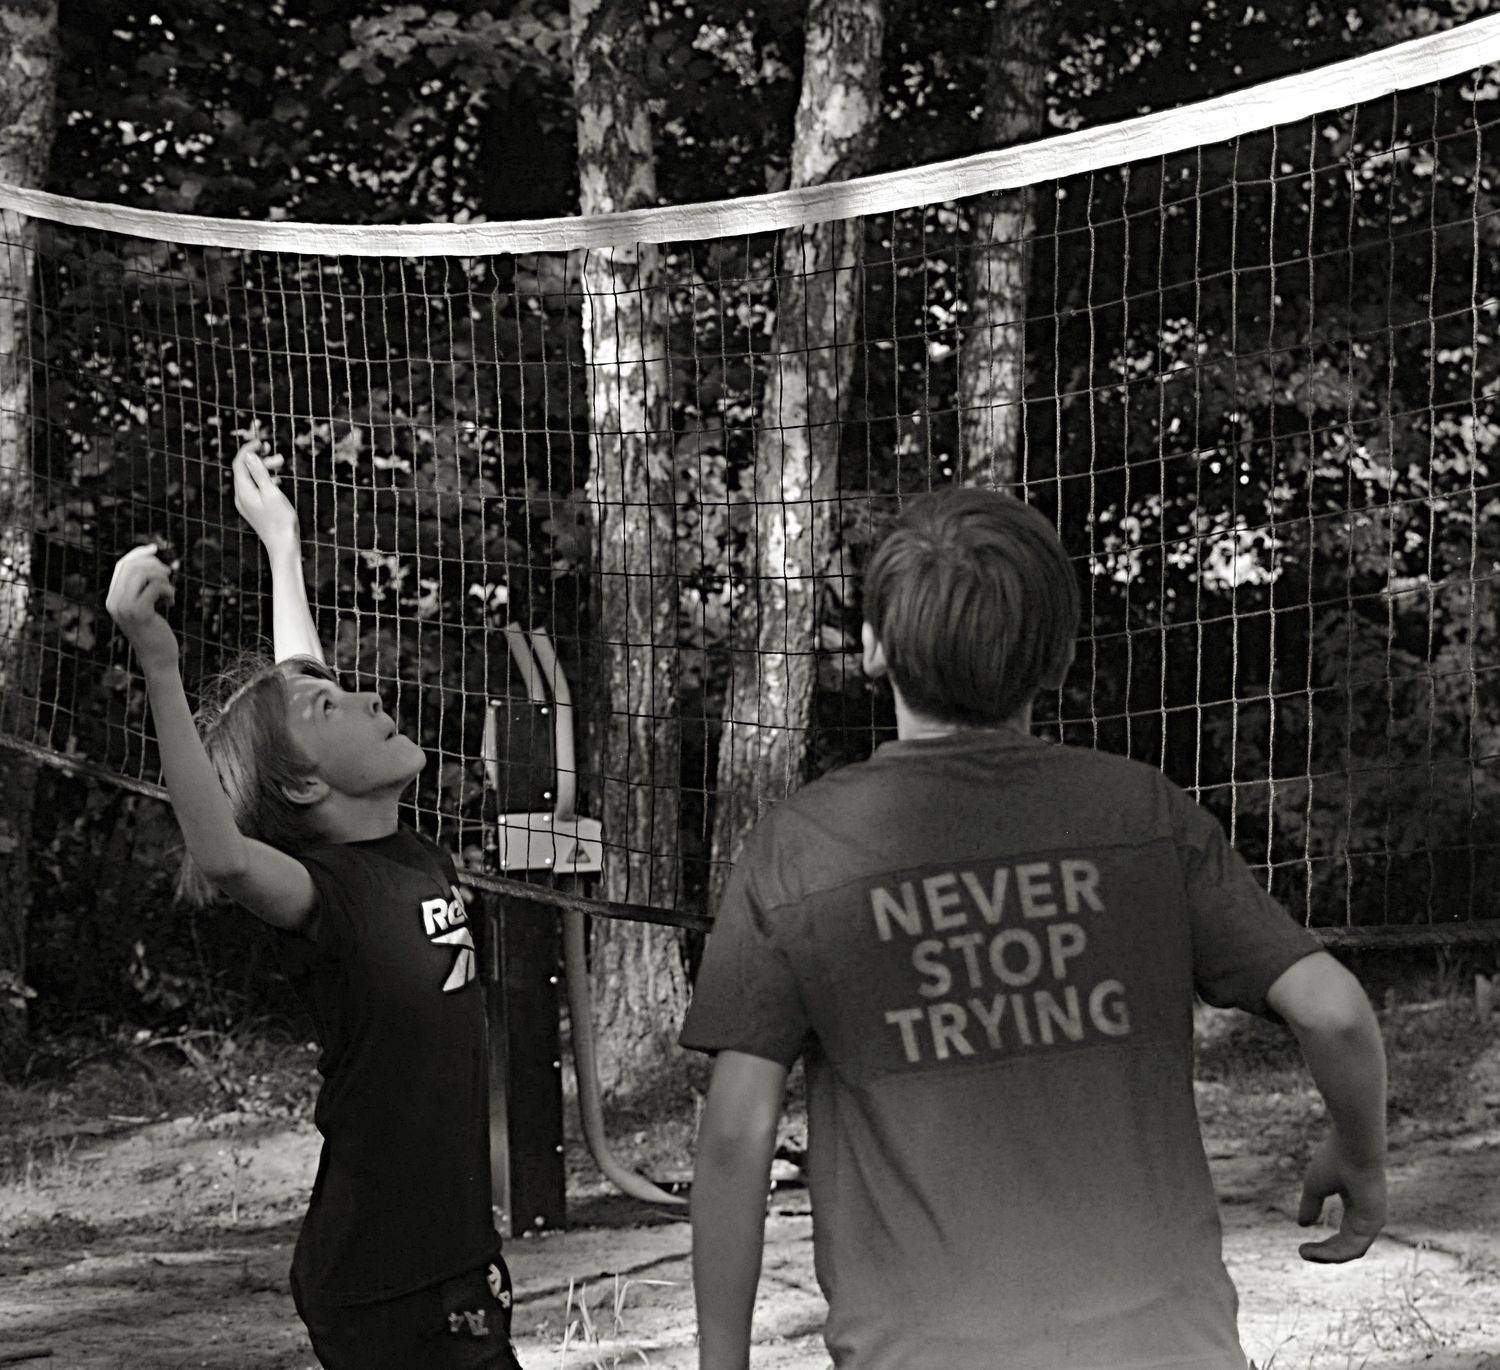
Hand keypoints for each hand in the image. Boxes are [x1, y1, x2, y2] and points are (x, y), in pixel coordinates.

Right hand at [106, 544, 178, 672]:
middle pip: (132, 566)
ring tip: (169, 591)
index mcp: (112, 598)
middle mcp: (114, 601)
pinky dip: (168, 590)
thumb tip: (153, 560)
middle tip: (169, 575)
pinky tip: (170, 602)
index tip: (155, 548)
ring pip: (144, 574)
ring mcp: (125, 608)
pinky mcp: (140, 613)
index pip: (122, 565)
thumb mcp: (145, 606)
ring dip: (163, 578)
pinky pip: (155, 587)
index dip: (138, 554)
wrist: (157, 657)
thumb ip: (142, 587)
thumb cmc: (155, 630)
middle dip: (154, 564)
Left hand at [233, 440, 299, 552]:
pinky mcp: (254, 509)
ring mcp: (246, 504)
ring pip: (251, 480)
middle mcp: (241, 497)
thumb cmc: (280, 520)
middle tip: (278, 455)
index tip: (261, 442)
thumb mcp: (272, 493)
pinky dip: (265, 481)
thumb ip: (259, 473)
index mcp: (243, 491)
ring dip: (265, 470)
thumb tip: (249, 455)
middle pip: (245, 471)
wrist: (282, 546)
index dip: (248, 450)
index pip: (239, 463)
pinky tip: (278, 481)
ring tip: (282, 465)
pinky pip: (255, 489)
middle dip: (260, 460)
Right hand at [1295, 1132, 1386, 1262]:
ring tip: (1306, 1254)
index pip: (1342, 1233)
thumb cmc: (1335, 1159)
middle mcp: (1365, 1215)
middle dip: (1324, 1252)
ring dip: (1327, 1255)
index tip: (1302, 1246)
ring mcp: (1372, 1220)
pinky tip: (1318, 1252)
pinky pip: (1355, 1248)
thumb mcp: (1314, 1185)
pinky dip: (1336, 1253)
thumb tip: (1302, 1224)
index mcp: (1355, 1203)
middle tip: (1303, 1253)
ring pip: (1350, 1249)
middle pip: (1345, 1244)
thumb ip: (1310, 1205)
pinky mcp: (1374, 1223)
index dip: (1324, 1244)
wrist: (1353, 1147)